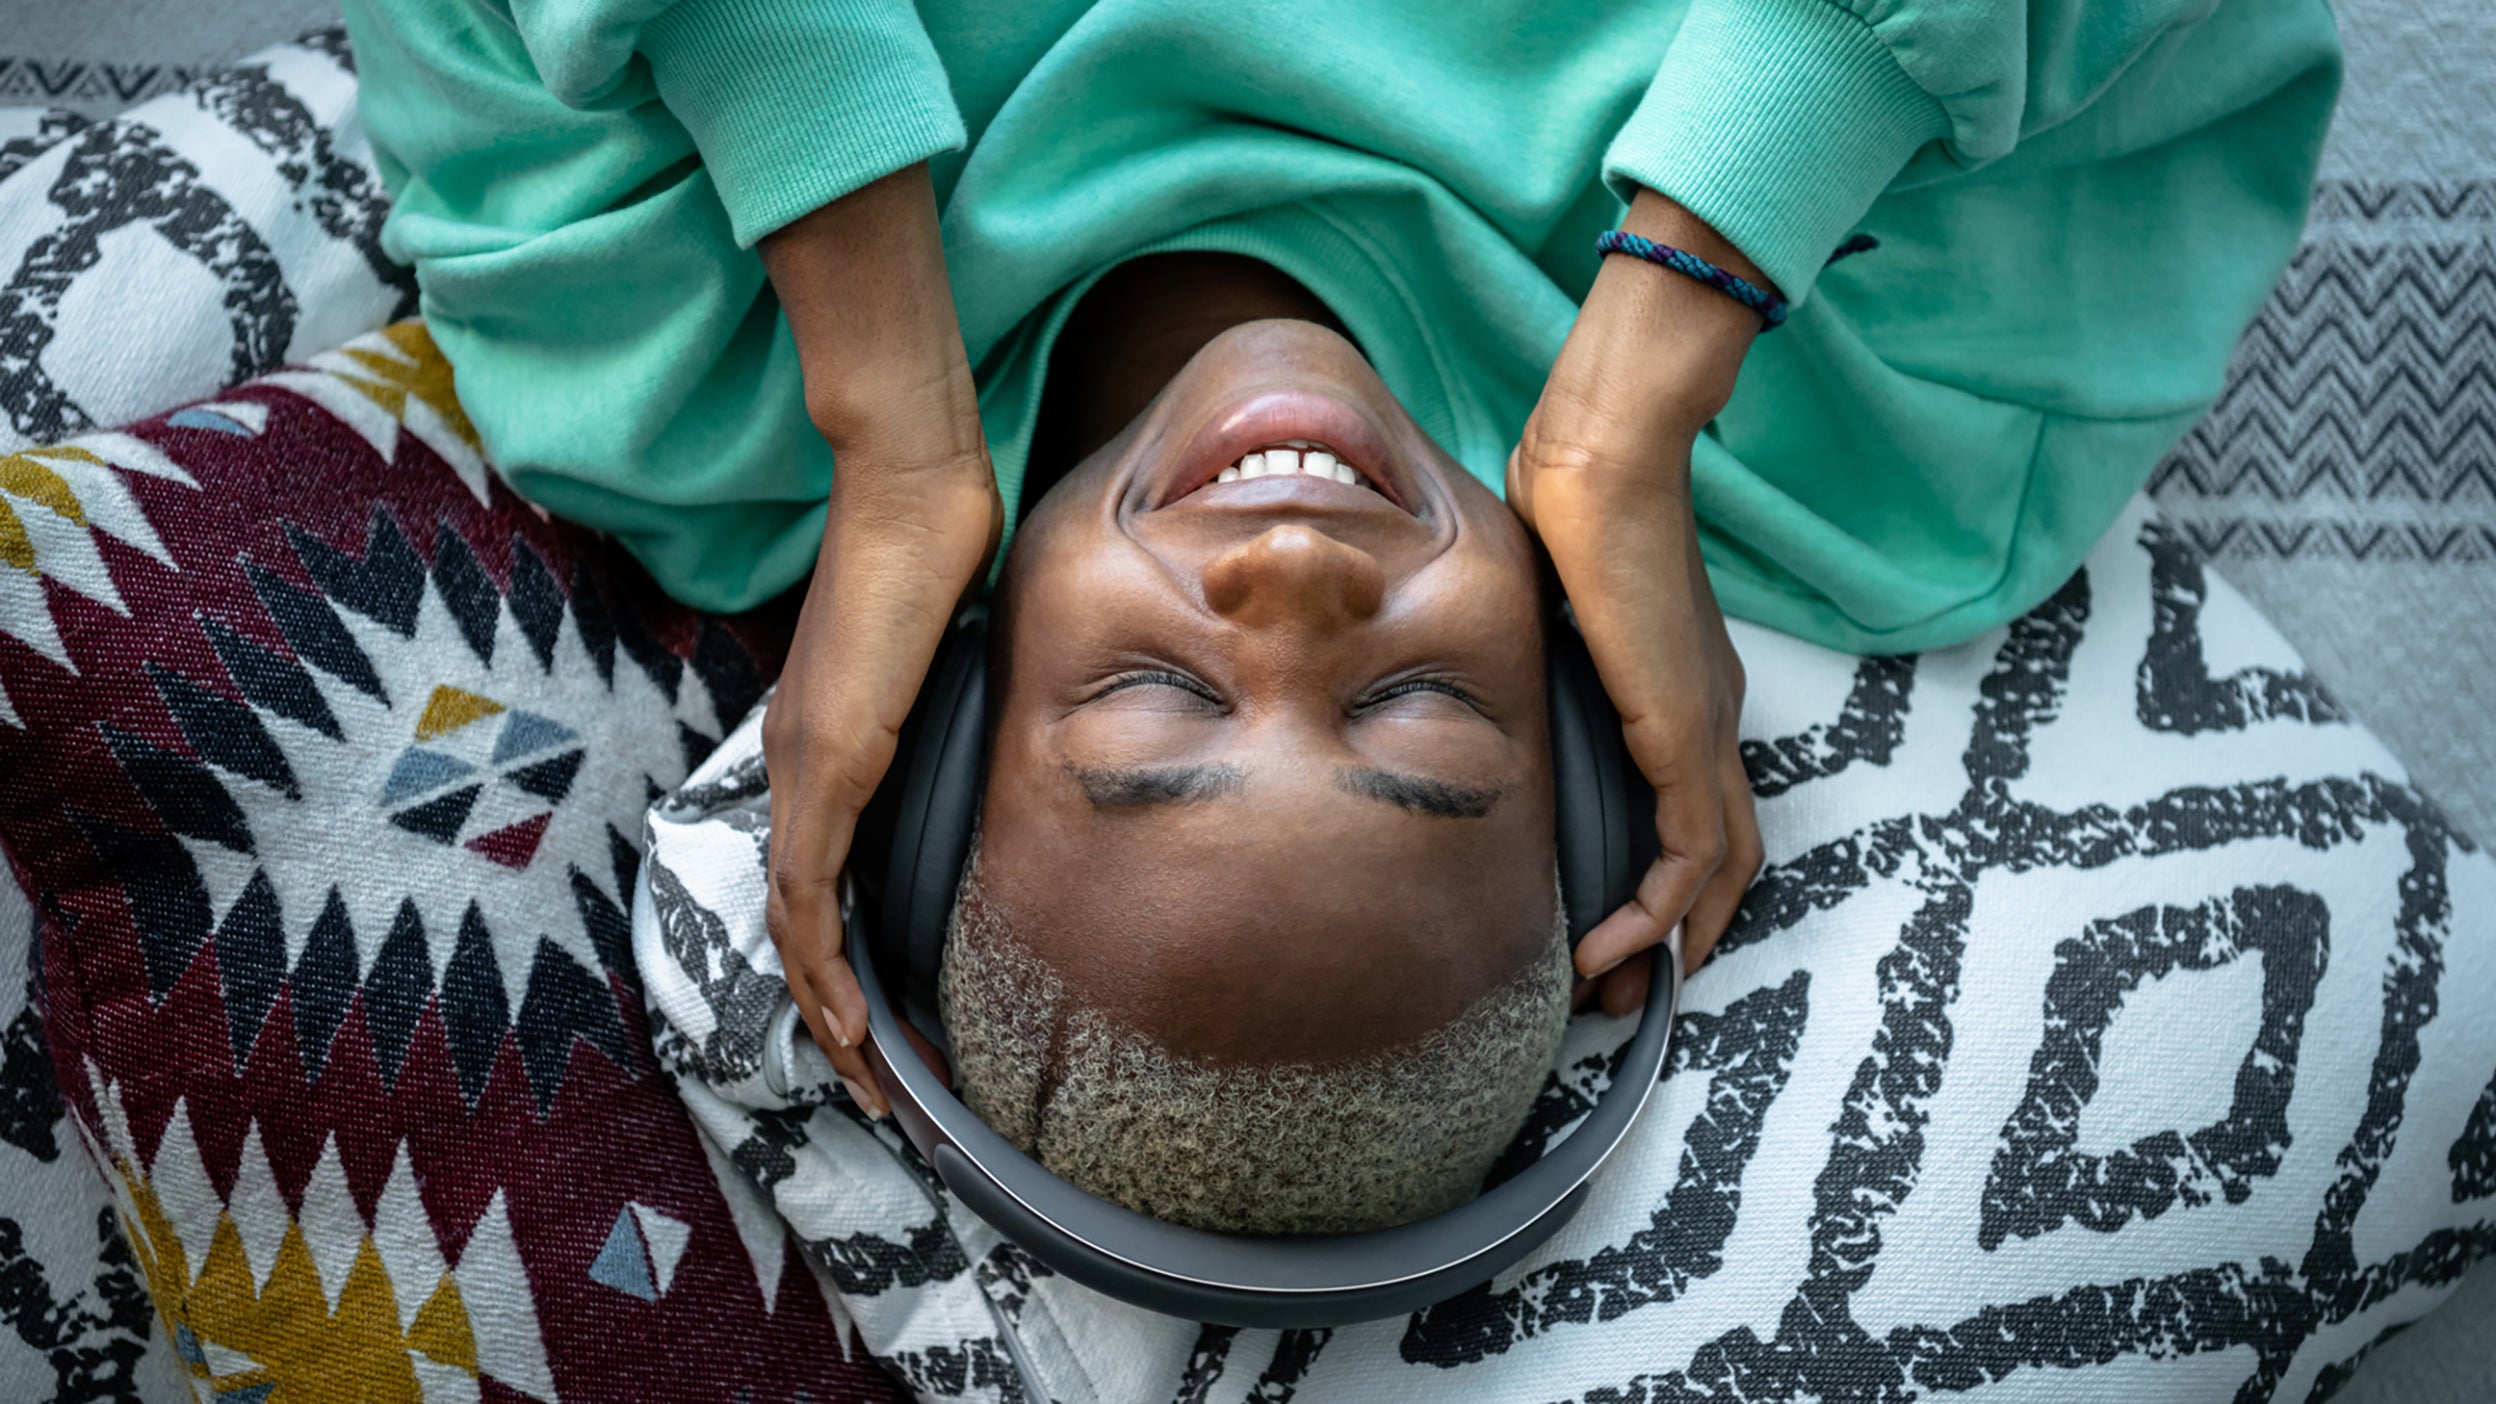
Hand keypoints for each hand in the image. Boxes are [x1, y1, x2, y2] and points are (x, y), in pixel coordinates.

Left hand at [758, 164, 1000, 1115]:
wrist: (914, 493)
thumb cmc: (937, 553)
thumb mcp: (943, 662)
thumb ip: (943, 715)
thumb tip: (987, 751)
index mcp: (820, 748)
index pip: (812, 883)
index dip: (835, 964)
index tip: (875, 1025)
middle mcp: (797, 765)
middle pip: (793, 923)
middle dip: (829, 1016)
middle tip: (872, 1087)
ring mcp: (804, 764)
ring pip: (793, 923)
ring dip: (826, 1011)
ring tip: (866, 1078)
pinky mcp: (826, 760)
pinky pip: (808, 889)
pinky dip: (824, 962)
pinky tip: (849, 1014)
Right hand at [1508, 188, 1766, 1013]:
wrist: (1601, 462)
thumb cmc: (1568, 500)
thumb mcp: (1542, 597)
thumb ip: (1530, 646)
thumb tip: (1470, 653)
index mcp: (1684, 684)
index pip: (1696, 803)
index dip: (1665, 876)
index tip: (1609, 924)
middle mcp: (1710, 714)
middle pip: (1723, 855)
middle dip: (1676, 934)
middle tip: (1620, 993)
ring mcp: (1707, 726)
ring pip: (1716, 869)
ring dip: (1665, 942)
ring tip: (1609, 993)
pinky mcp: (1686, 735)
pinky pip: (1688, 854)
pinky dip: (1654, 914)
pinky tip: (1603, 948)